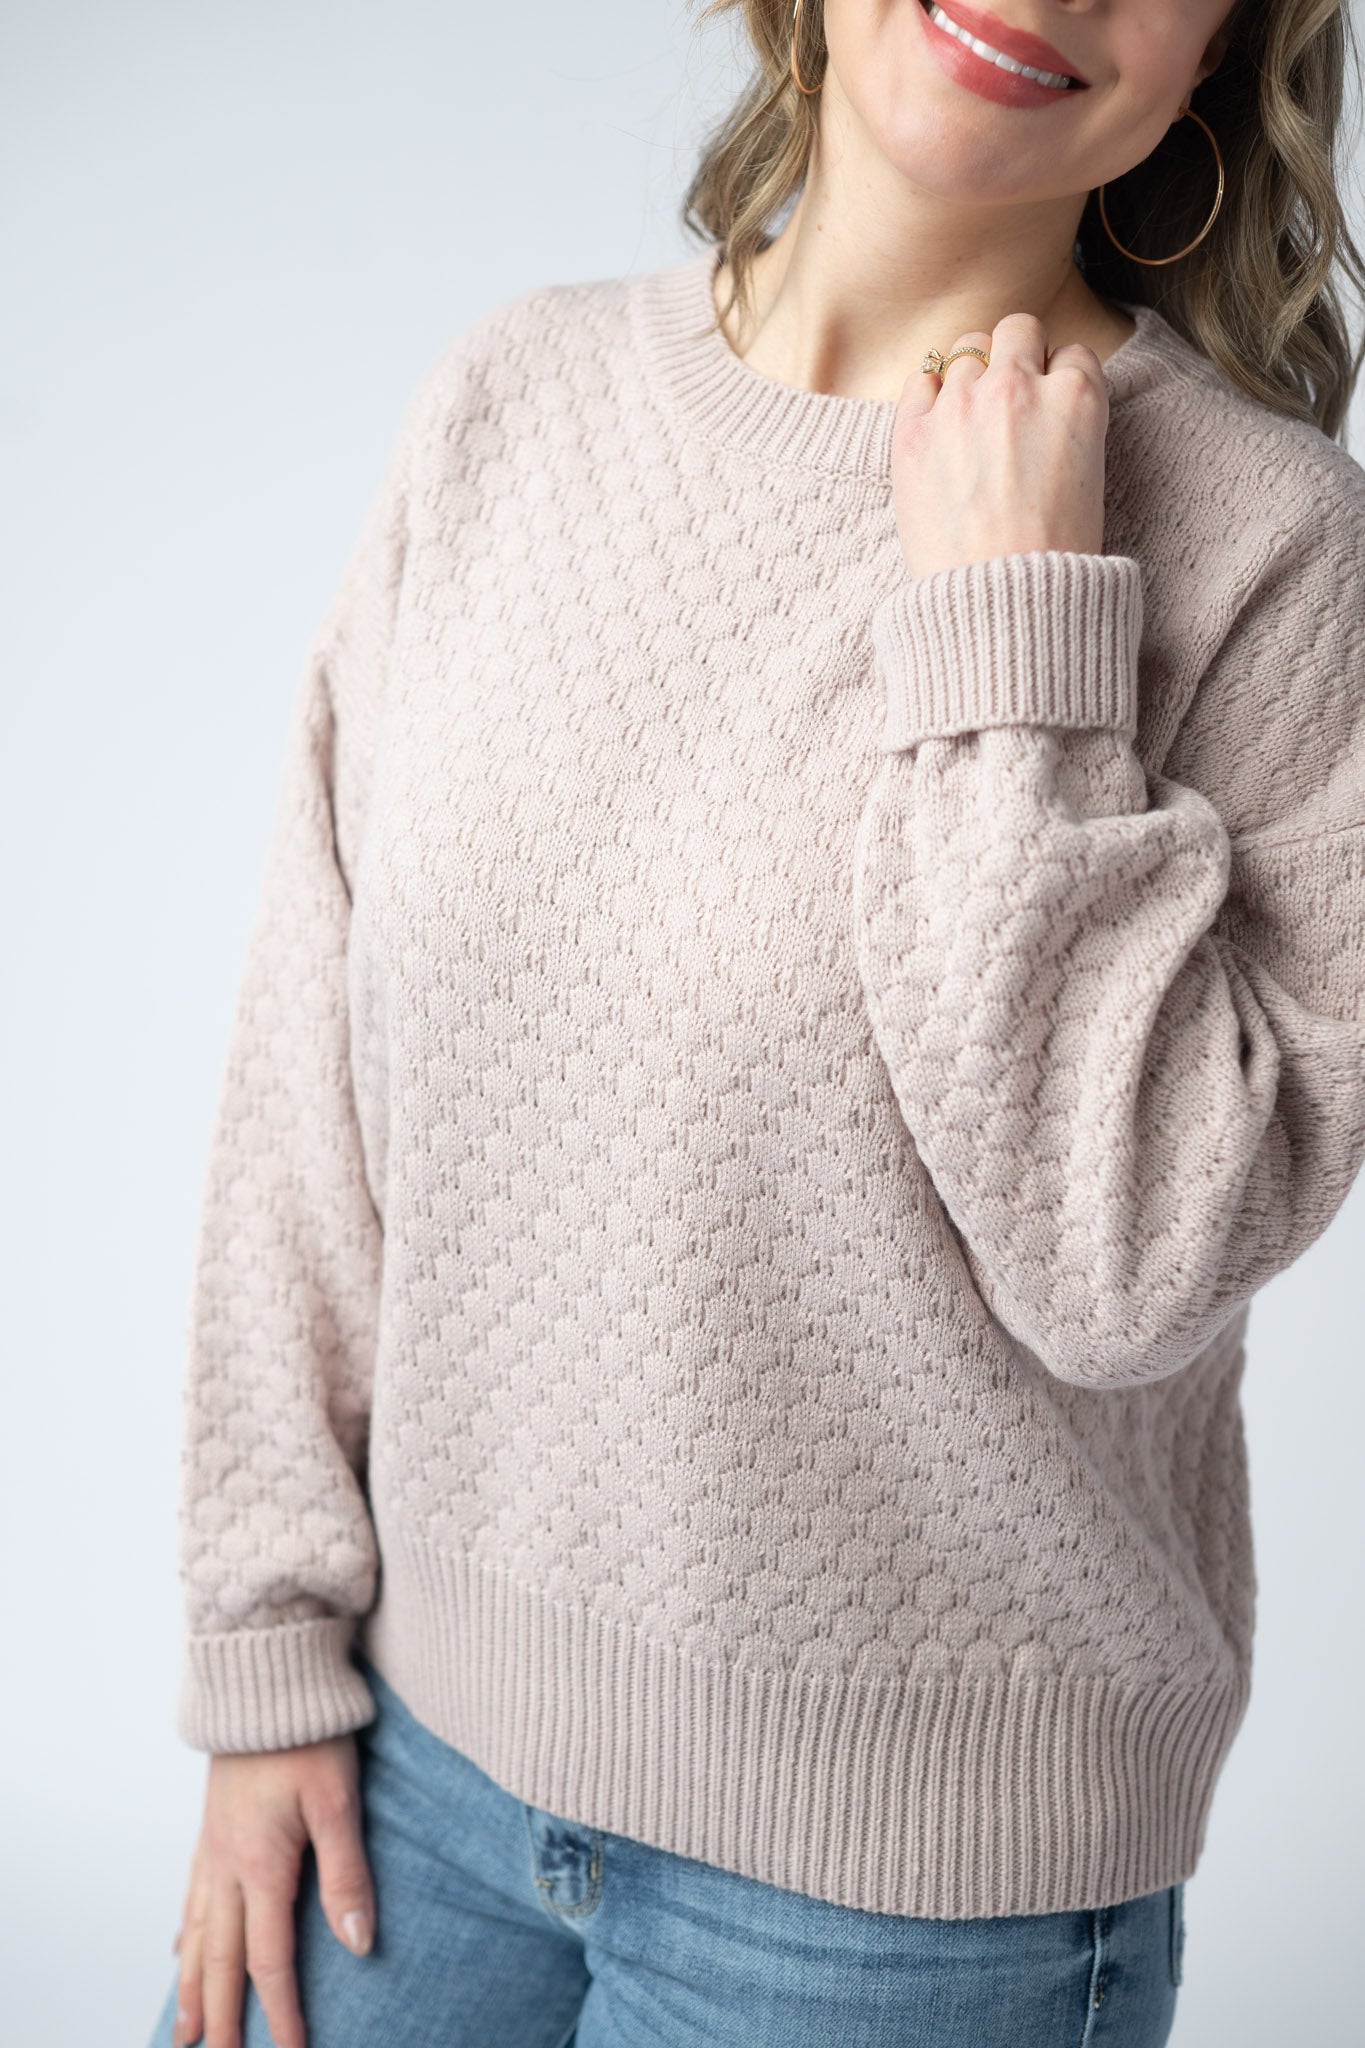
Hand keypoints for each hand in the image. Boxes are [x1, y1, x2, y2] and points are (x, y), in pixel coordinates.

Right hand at [171, 1736, 374, 2047]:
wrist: (267, 1676)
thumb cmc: (310, 1733)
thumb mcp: (339, 1801)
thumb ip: (348, 1872)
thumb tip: (358, 1943)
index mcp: (261, 1863)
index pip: (268, 1957)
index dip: (279, 2009)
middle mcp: (228, 1862)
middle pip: (220, 1957)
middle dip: (220, 2015)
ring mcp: (213, 1843)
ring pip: (196, 1931)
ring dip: (192, 1984)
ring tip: (185, 2029)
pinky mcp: (212, 1823)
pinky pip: (190, 1893)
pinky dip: (183, 1932)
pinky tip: (178, 1945)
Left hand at [890, 312, 1108, 578]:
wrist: (1001, 606)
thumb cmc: (1052, 561)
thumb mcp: (1090, 481)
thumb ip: (1070, 427)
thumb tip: (1048, 408)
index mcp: (1076, 399)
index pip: (1072, 354)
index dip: (1059, 381)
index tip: (1049, 408)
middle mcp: (1018, 387)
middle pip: (1017, 330)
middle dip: (1016, 357)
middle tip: (1010, 402)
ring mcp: (960, 406)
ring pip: (965, 350)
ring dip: (970, 376)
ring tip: (970, 423)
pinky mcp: (912, 432)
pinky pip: (918, 379)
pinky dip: (927, 394)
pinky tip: (937, 427)